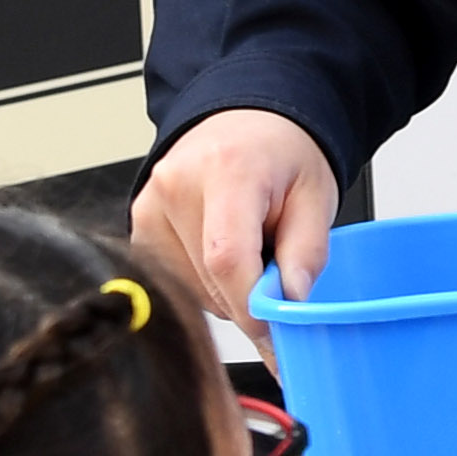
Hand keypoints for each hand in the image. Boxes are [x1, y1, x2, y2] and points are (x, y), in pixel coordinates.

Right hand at [135, 109, 341, 327]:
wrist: (247, 120)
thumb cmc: (281, 152)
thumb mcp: (316, 195)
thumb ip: (307, 253)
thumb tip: (292, 307)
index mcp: (226, 171)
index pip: (228, 259)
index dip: (253, 308)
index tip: (278, 335)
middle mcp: (175, 187)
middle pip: (211, 282)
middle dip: (251, 300)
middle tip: (279, 273)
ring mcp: (150, 207)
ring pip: (194, 292)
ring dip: (229, 292)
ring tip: (251, 247)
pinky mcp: (140, 227)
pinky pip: (176, 282)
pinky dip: (208, 283)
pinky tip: (224, 252)